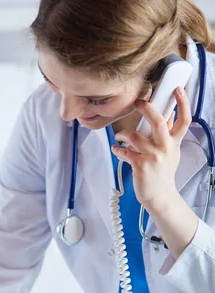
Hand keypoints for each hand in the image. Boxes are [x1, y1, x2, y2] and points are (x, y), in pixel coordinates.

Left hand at [111, 87, 190, 209]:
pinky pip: (125, 152)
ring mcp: (153, 157)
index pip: (184, 119)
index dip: (183, 103)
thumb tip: (168, 113)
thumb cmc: (163, 173)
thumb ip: (168, 134)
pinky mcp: (141, 166)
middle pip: (159, 121)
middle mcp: (166, 148)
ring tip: (119, 137)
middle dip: (146, 108)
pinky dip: (118, 150)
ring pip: (135, 136)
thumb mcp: (171, 152)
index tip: (177, 89)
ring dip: (123, 134)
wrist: (159, 195)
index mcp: (174, 142)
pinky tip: (116, 150)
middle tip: (137, 102)